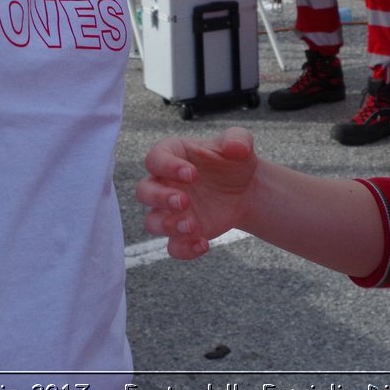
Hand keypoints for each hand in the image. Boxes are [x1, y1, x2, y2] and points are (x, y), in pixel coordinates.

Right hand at [135, 128, 258, 259]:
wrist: (246, 190)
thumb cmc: (234, 161)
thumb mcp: (240, 144)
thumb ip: (238, 139)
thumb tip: (235, 147)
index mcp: (172, 155)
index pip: (156, 159)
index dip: (168, 167)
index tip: (193, 174)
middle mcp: (164, 183)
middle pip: (143, 191)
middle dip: (160, 198)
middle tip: (184, 201)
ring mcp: (170, 210)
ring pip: (151, 222)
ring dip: (167, 226)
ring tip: (192, 226)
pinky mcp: (181, 233)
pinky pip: (172, 246)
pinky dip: (184, 249)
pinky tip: (203, 244)